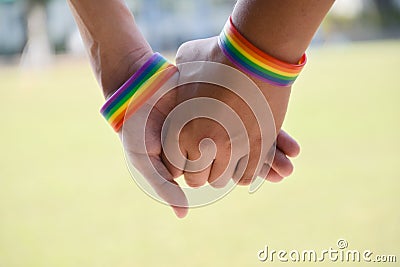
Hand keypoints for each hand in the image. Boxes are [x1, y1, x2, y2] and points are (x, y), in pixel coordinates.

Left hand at [159, 37, 296, 187]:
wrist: (258, 54)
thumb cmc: (218, 56)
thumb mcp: (186, 63)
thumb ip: (177, 81)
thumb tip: (175, 80)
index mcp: (181, 130)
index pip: (174, 166)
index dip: (180, 161)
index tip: (186, 153)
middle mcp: (203, 145)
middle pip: (197, 178)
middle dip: (199, 170)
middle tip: (205, 156)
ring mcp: (232, 149)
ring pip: (220, 179)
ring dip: (220, 171)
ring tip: (222, 155)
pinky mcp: (257, 149)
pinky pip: (245, 176)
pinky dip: (242, 172)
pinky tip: (240, 158)